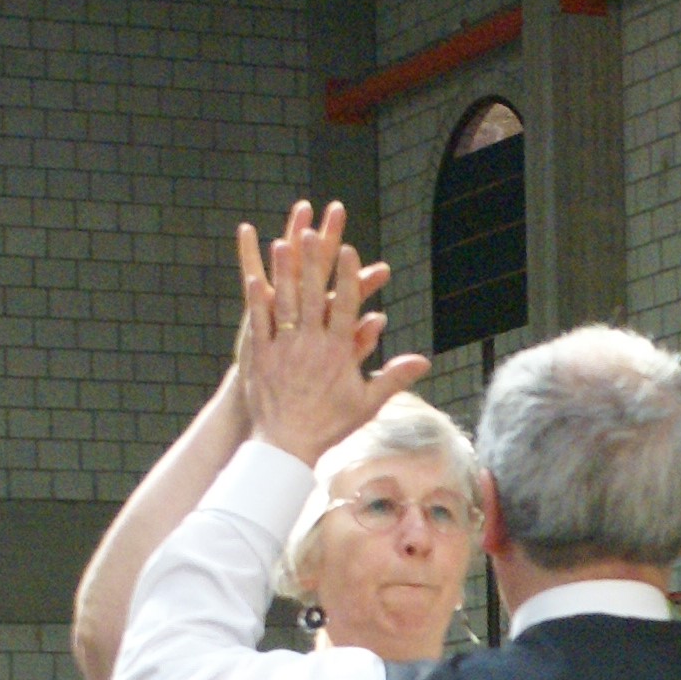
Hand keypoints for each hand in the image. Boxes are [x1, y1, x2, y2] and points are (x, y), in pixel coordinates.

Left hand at [235, 198, 431, 465]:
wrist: (287, 446)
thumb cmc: (330, 425)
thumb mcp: (367, 404)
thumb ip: (394, 378)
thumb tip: (424, 362)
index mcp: (339, 354)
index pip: (347, 307)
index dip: (349, 277)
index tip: (349, 250)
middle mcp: (312, 347)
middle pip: (315, 296)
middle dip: (314, 262)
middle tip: (314, 232)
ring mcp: (284, 350)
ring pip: (286, 304)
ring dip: (284, 273)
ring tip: (283, 243)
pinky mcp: (260, 357)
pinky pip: (259, 323)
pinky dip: (258, 301)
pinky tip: (255, 278)